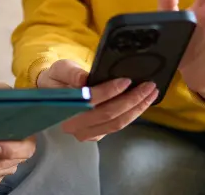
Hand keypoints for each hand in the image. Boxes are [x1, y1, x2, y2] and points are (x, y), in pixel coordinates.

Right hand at [37, 59, 157, 141]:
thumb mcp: (60, 69)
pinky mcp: (96, 135)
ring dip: (137, 109)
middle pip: (109, 115)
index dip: (110, 91)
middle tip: (149, 85)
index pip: (91, 101)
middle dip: (132, 100)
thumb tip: (84, 79)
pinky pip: (118, 126)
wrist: (53, 93)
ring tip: (151, 93)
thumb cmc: (58, 79)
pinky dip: (133, 114)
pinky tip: (143, 102)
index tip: (127, 80)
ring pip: (117, 124)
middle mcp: (74, 126)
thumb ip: (71, 72)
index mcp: (64, 108)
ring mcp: (86, 134)